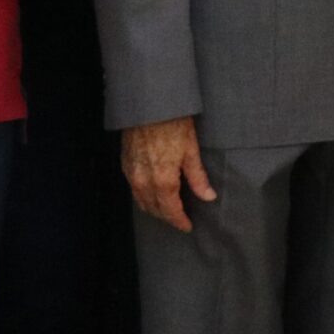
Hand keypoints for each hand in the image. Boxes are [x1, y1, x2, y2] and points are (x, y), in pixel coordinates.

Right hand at [121, 116, 216, 231]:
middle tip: (179, 219)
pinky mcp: (125, 165)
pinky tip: (152, 193)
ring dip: (154, 209)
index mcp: (163, 180)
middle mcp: (144, 181)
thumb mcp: (191, 150)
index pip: (170, 210)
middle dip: (167, 217)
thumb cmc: (173, 124)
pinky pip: (133, 189)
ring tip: (167, 210)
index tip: (187, 226)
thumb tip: (208, 197)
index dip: (179, 221)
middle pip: (154, 209)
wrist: (149, 106)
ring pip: (141, 201)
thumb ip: (198, 177)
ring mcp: (132, 174)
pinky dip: (143, 196)